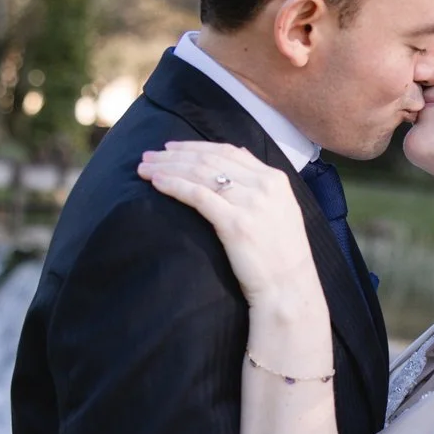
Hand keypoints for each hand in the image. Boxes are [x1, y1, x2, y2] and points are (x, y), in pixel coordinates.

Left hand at [137, 141, 321, 314]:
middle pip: (210, 159)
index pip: (228, 151)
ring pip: (200, 173)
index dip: (195, 146)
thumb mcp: (280, 209)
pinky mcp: (235, 223)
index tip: (171, 147)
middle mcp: (263, 185)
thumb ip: (259, 182)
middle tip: (148, 156)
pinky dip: (175, 185)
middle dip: (175, 155)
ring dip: (168, 167)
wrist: (289, 287)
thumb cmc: (281, 255)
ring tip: (144, 168)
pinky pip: (198, 195)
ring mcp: (250, 203)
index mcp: (274, 179)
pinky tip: (157, 182)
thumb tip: (238, 153)